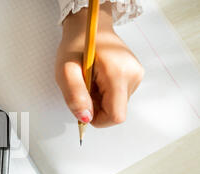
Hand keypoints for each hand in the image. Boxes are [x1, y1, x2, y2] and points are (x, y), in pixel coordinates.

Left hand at [55, 3, 143, 126]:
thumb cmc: (76, 45)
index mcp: (118, 74)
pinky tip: (97, 79)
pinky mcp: (134, 75)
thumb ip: (75, 96)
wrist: (89, 26)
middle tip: (83, 88)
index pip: (116, 116)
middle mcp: (133, 75)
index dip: (98, 119)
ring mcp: (136, 75)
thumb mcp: (66, 71)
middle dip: (96, 107)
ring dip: (99, 100)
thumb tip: (85, 118)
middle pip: (116, 111)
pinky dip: (104, 93)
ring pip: (116, 105)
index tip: (83, 107)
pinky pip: (118, 96)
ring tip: (89, 81)